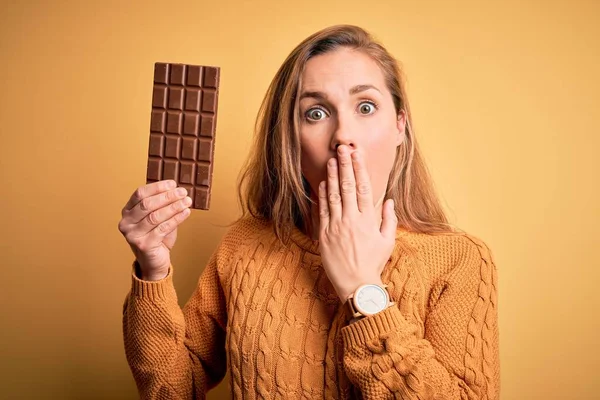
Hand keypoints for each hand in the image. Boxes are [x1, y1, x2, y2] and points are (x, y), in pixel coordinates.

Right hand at [118, 180, 191, 279]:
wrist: (154, 262)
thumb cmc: (157, 238)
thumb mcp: (157, 218)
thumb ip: (162, 205)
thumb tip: (177, 190)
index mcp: (127, 212)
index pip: (140, 193)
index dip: (157, 187)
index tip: (173, 183)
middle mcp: (126, 222)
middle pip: (147, 204)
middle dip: (167, 196)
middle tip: (183, 192)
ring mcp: (133, 235)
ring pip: (155, 216)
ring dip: (174, 206)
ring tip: (187, 201)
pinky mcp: (143, 245)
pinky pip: (163, 228)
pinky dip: (176, 218)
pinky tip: (186, 213)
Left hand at [318, 145, 396, 302]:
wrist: (356, 284)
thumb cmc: (373, 263)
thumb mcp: (387, 242)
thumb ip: (388, 220)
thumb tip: (389, 201)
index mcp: (368, 220)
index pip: (363, 188)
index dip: (359, 169)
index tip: (357, 154)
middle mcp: (351, 219)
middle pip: (348, 187)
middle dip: (345, 166)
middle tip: (342, 149)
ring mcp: (336, 226)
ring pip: (334, 196)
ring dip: (333, 176)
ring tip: (332, 160)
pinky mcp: (324, 234)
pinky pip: (322, 211)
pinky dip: (322, 195)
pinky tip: (323, 183)